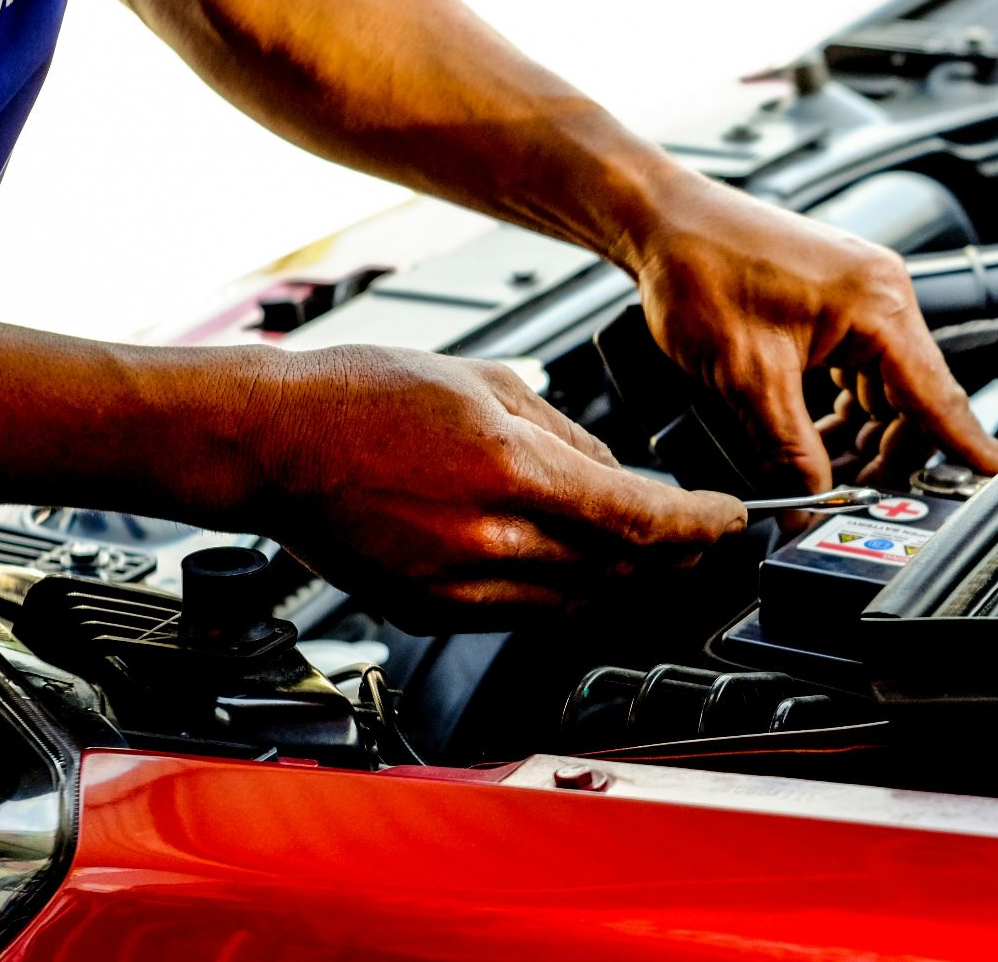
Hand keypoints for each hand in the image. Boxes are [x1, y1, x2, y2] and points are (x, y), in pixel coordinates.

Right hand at [249, 345, 745, 630]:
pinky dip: (566, 596)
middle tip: (708, 542)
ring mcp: (454, 586)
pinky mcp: (428, 612)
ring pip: (578, 602)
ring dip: (628, 584)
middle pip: (619, 570)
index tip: (730, 521)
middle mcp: (486, 538)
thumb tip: (622, 475)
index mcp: (507, 468)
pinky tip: (581, 571)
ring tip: (659, 560)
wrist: (267, 441)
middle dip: (677, 559)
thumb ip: (566, 435)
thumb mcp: (487, 382)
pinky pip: (523, 616)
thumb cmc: (362, 395)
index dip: (699, 528)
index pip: (637, 518)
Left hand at [626, 177, 997, 491]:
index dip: (967, 448)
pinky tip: (811, 437)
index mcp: (879, 306)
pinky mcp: (837, 303)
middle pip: (915, 402)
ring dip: (861, 437)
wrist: (662, 221)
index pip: (939, 396)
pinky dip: (842, 410)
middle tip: (854, 501)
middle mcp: (883, 296)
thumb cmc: (700, 269)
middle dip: (890, 456)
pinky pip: (860, 372)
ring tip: (823, 475)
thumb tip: (808, 508)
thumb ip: (787, 450)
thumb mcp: (746, 378)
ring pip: (886, 391)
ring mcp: (862, 297)